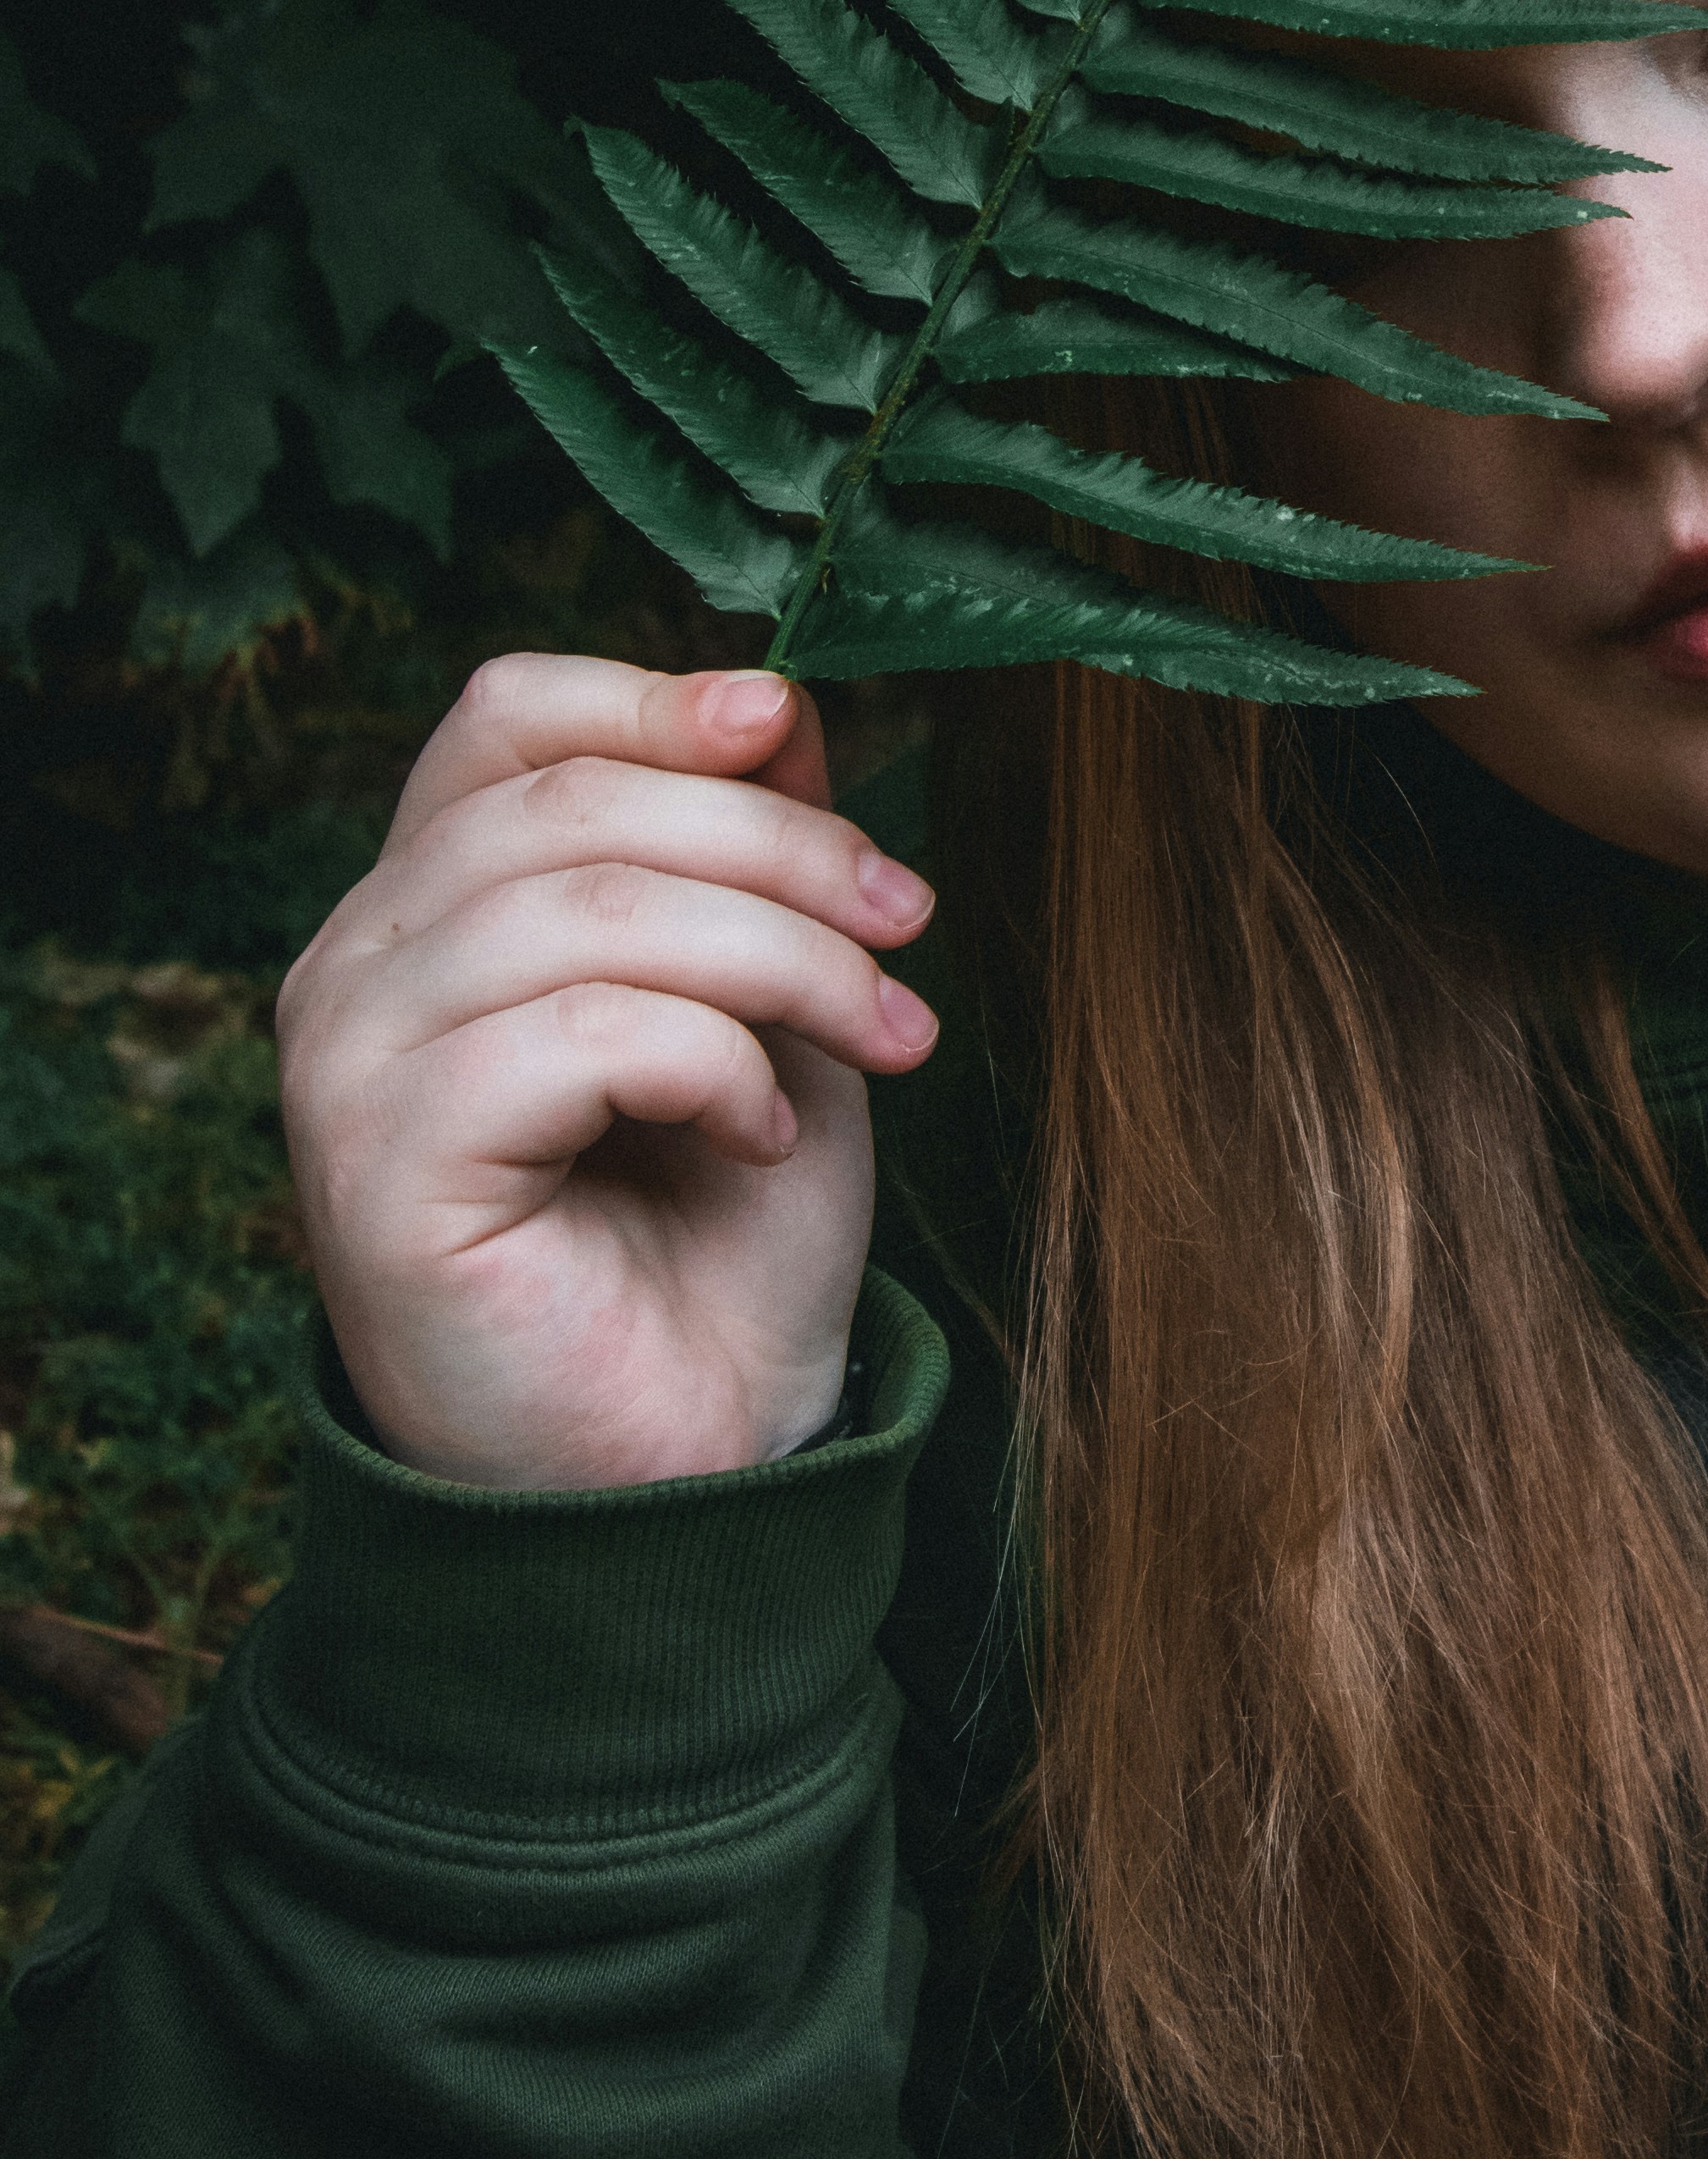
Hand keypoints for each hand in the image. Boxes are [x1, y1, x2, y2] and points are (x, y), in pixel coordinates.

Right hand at [277, 660, 934, 1489]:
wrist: (694, 1462)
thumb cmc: (721, 1235)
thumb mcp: (769, 1002)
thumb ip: (749, 854)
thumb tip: (776, 701)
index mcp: (431, 906)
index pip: (504, 716)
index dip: (654, 697)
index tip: (790, 728)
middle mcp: (356, 968)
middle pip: (574, 802)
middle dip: (781, 848)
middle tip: (908, 924)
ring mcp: (348, 1067)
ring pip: (587, 910)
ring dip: (780, 958)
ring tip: (880, 1035)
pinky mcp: (379, 1169)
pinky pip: (576, 1034)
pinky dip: (712, 1064)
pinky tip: (759, 1132)